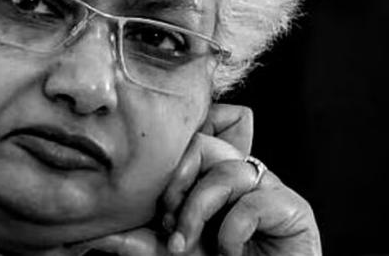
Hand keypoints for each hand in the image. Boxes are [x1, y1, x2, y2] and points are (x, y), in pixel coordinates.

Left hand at [75, 104, 320, 255]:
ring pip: (227, 170)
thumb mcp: (171, 253)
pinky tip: (231, 253)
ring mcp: (268, 188)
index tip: (160, 212)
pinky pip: (255, 201)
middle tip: (171, 223)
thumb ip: (138, 241)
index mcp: (214, 178)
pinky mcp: (293, 208)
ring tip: (190, 243)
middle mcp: (241, 176)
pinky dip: (233, 231)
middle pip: (205, 146)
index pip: (190, 144)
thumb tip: (95, 235)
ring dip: (199, 210)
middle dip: (180, 186)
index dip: (171, 171)